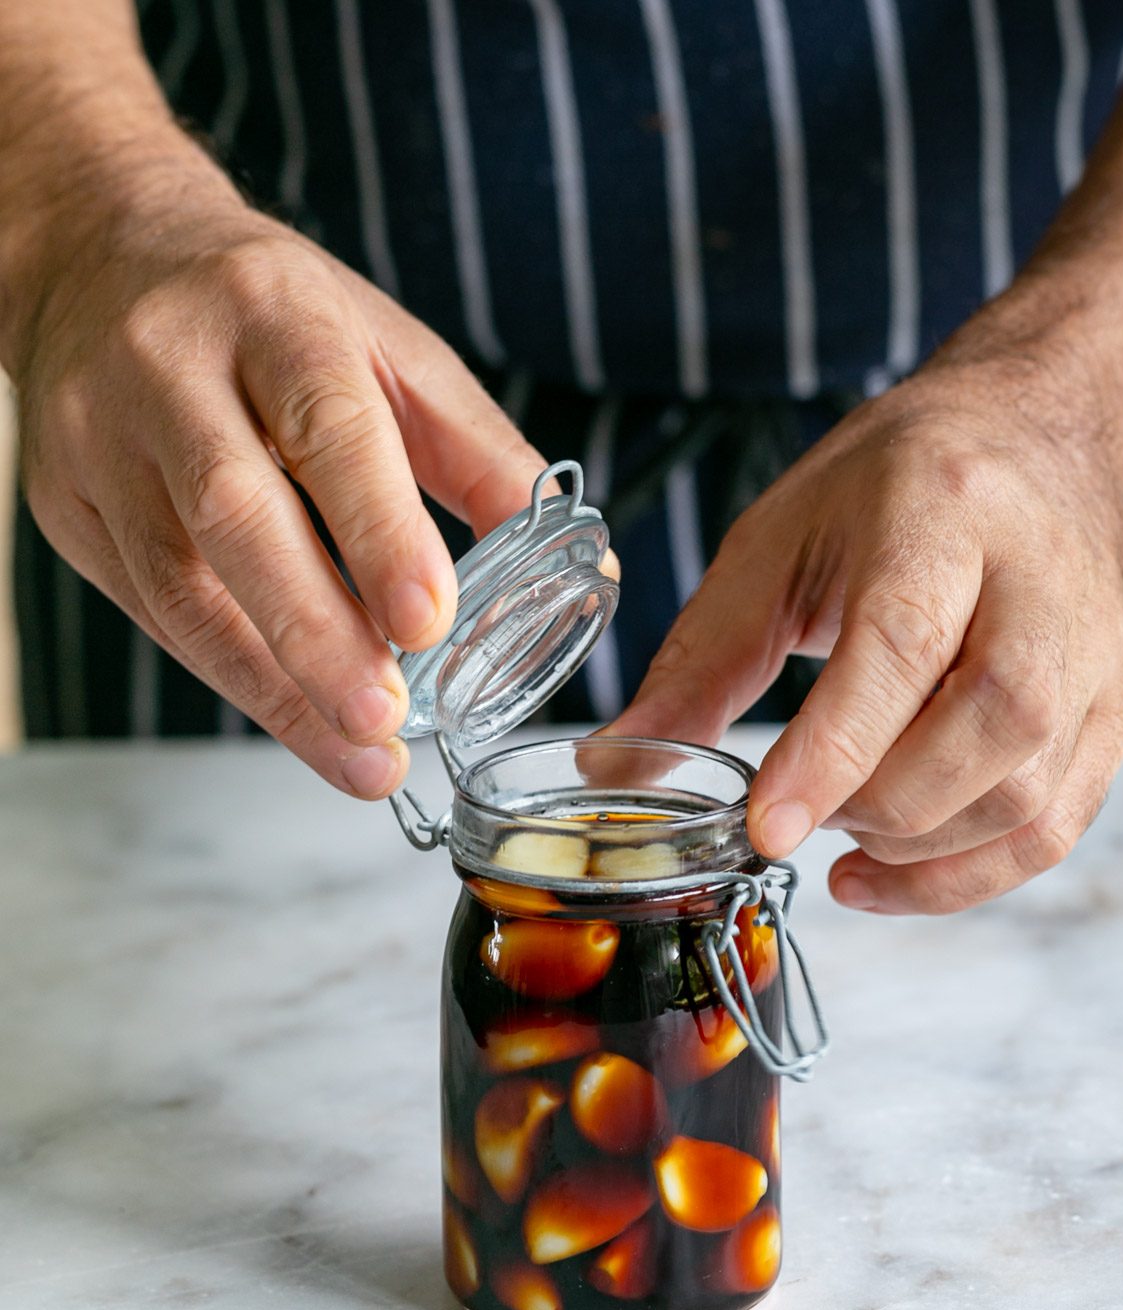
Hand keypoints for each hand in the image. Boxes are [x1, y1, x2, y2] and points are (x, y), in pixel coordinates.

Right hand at [7, 150, 545, 798]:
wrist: (102, 255)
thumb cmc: (271, 313)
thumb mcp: (389, 347)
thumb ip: (476, 449)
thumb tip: (570, 552)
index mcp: (273, 313)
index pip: (328, 426)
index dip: (378, 530)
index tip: (428, 622)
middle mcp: (169, 369)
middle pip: (233, 513)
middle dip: (313, 632)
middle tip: (381, 722)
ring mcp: (100, 441)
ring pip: (178, 585)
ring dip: (272, 686)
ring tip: (356, 755)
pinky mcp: (65, 505)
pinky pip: (149, 609)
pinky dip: (230, 671)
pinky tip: (294, 714)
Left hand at [611, 352, 1122, 913]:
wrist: (1042, 443)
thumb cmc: (901, 486)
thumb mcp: (779, 542)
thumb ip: (701, 659)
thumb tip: (618, 767)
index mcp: (944, 513)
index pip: (903, 644)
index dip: (835, 747)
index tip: (765, 825)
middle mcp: (1042, 583)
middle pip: (986, 728)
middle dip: (872, 804)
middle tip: (794, 809)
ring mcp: (1096, 654)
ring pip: (1024, 796)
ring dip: (912, 849)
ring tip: (836, 827)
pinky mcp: (1117, 710)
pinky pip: (1052, 831)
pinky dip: (962, 878)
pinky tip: (884, 869)